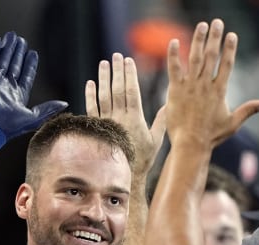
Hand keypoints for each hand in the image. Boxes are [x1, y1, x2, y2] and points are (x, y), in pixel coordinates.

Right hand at [0, 31, 67, 152]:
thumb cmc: (9, 127)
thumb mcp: (34, 118)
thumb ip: (48, 109)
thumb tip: (64, 104)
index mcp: (18, 95)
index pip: (26, 75)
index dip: (30, 64)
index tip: (33, 54)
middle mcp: (6, 87)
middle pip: (14, 65)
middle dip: (18, 53)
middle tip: (22, 40)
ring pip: (2, 59)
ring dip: (7, 48)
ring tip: (11, 36)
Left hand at [85, 53, 165, 177]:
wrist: (127, 175)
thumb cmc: (144, 158)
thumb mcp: (157, 139)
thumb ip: (161, 120)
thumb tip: (168, 104)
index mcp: (135, 119)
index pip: (132, 91)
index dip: (130, 74)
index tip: (128, 60)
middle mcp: (120, 119)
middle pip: (117, 90)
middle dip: (117, 71)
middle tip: (115, 56)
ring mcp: (108, 123)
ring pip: (104, 97)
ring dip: (103, 79)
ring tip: (103, 64)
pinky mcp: (99, 129)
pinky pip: (92, 110)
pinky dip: (90, 96)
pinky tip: (90, 83)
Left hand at [166, 19, 258, 148]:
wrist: (190, 144)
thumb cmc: (211, 136)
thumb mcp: (233, 123)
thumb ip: (248, 110)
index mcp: (219, 91)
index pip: (227, 64)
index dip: (230, 48)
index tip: (232, 35)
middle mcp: (205, 85)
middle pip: (212, 56)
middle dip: (215, 38)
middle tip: (217, 22)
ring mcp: (190, 87)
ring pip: (195, 58)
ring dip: (199, 40)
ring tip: (202, 25)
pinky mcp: (175, 91)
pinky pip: (174, 69)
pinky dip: (174, 55)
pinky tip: (175, 41)